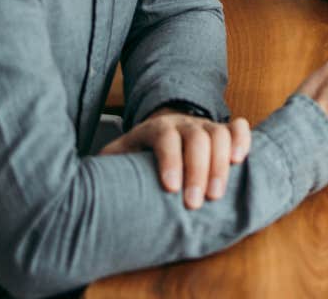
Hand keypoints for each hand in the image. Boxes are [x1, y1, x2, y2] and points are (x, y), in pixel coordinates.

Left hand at [97, 110, 251, 210]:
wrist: (162, 131)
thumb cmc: (139, 152)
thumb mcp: (119, 155)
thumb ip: (108, 165)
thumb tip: (85, 187)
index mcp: (156, 129)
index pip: (166, 139)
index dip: (170, 161)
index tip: (170, 189)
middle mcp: (183, 123)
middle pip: (197, 139)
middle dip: (198, 171)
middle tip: (196, 203)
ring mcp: (205, 125)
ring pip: (219, 135)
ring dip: (220, 164)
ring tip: (217, 194)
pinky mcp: (223, 130)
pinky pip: (238, 127)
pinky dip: (243, 140)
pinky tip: (240, 160)